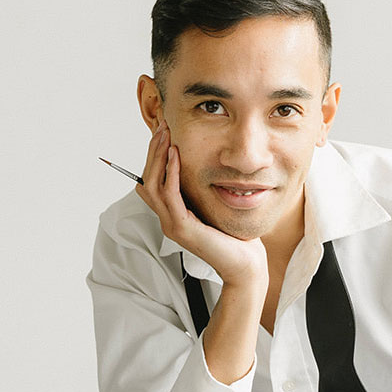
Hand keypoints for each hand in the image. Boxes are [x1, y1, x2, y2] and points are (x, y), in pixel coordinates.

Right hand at [136, 122, 267, 288]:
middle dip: (153, 151)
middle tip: (162, 127)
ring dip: (158, 157)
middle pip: (146, 179)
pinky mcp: (182, 228)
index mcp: (172, 215)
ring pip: (152, 185)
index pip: (152, 181)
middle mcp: (167, 220)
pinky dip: (170, 172)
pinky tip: (176, 155)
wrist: (245, 264)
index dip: (154, 156)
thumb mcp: (214, 207)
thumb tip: (201, 165)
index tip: (164, 132)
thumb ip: (202, 192)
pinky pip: (169, 195)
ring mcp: (172, 225)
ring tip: (166, 135)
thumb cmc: (234, 237)